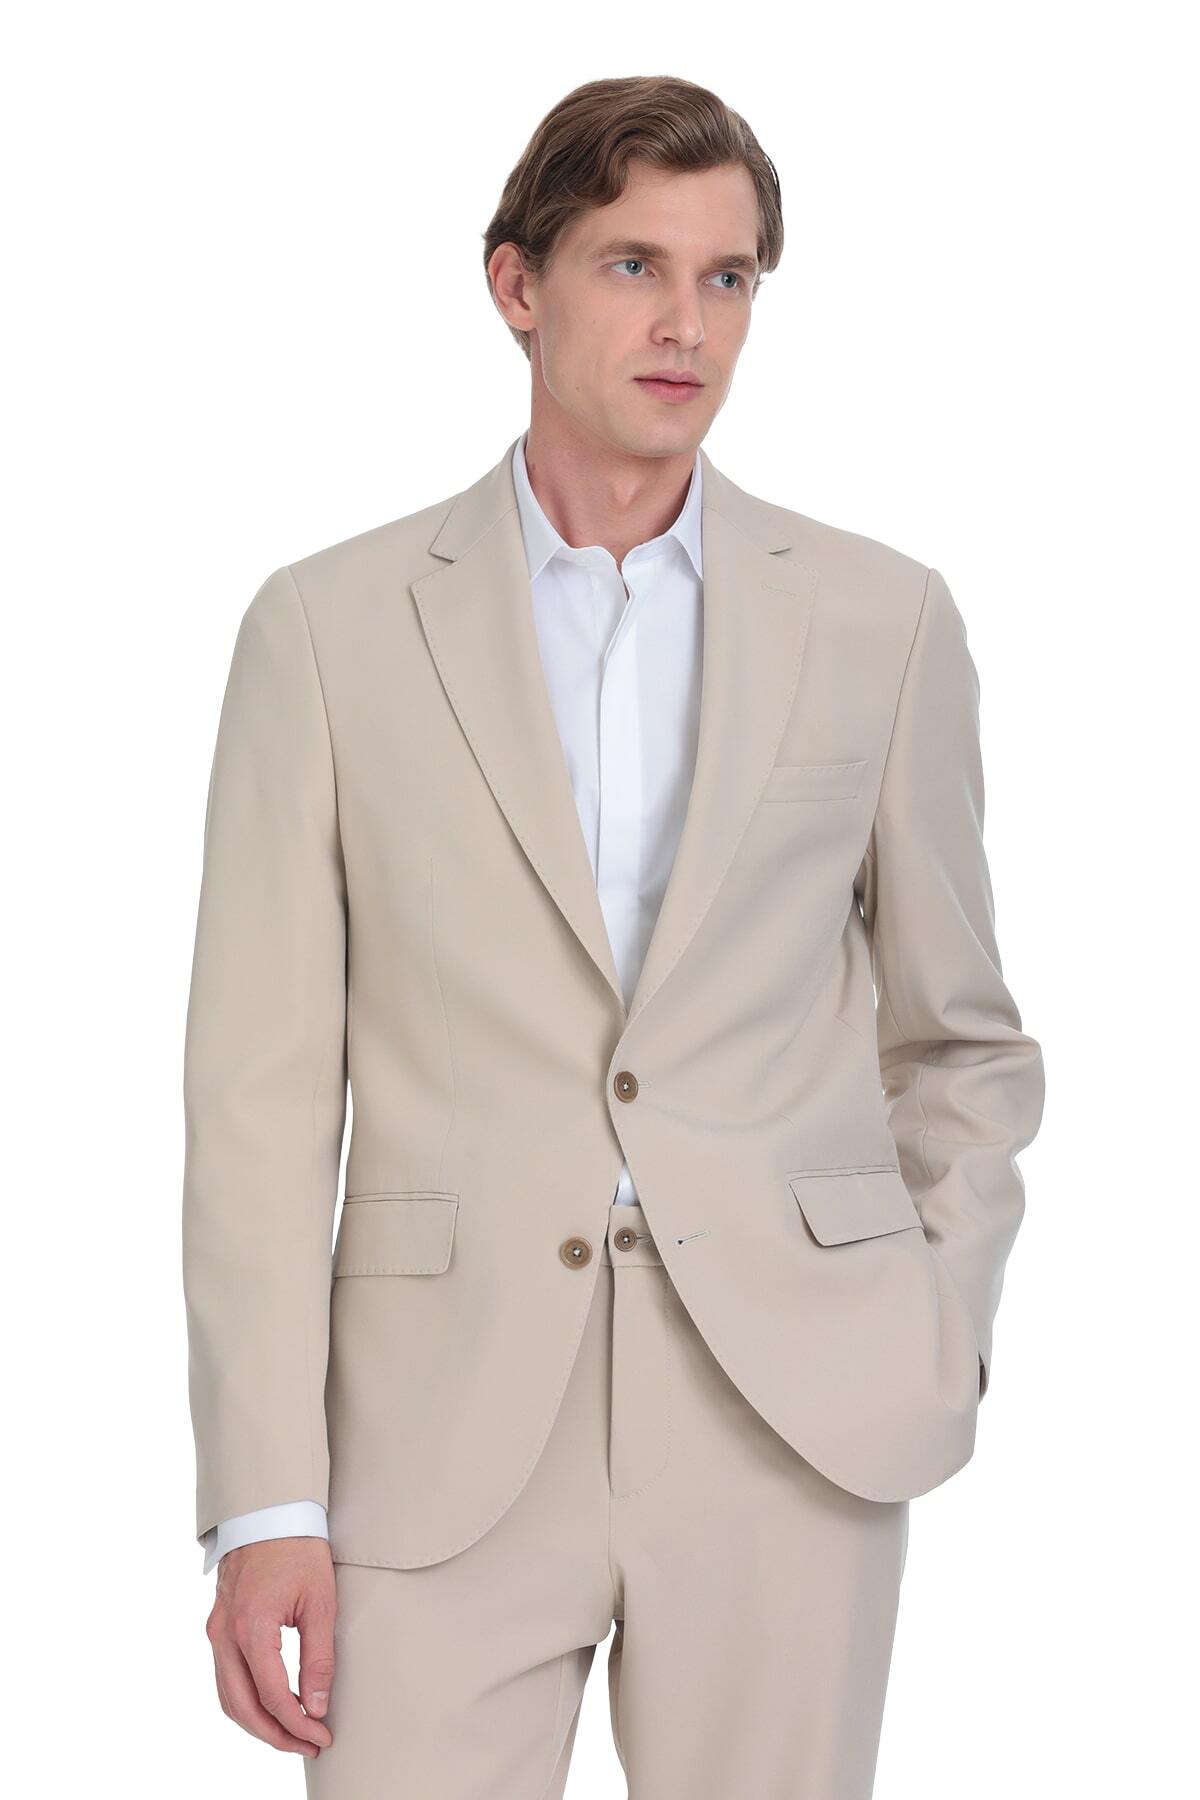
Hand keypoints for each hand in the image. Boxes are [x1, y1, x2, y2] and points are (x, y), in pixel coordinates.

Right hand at [205, 1537, 336, 1757]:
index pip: (272, 1695)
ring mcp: (216, 1630)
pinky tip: (269, 1707)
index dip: (298, 1723)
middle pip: (242, 1707)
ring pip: (228, 1697)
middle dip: (275, 1735)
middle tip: (307, 1745)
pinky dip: (245, 1701)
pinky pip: (225, 1677)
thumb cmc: (299, 1549)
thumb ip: (318, 1658)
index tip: (321, 1735)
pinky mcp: (218, 1625)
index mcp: (252, 1627)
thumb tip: (317, 1705)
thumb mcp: (320, 1602)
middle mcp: (225, 1634)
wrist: (270, 1511)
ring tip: (291, 1734)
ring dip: (257, 1723)